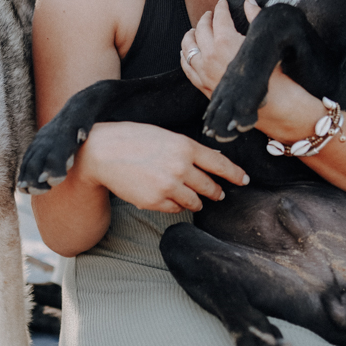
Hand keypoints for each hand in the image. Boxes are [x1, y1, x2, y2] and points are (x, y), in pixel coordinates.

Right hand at [78, 120, 248, 213]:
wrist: (101, 153)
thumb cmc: (132, 139)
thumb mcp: (165, 136)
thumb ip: (187, 149)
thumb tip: (212, 161)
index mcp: (185, 147)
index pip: (220, 164)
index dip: (235, 174)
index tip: (244, 180)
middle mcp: (180, 167)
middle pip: (210, 186)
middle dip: (216, 191)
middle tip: (219, 194)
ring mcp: (168, 186)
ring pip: (195, 201)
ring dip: (197, 202)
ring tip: (196, 200)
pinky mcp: (155, 201)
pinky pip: (175, 209)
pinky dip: (177, 206)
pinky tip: (171, 199)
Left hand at [181, 0, 262, 96]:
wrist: (271, 103)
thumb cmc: (272, 72)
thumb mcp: (263, 41)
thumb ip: (255, 16)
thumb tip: (249, 0)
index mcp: (225, 40)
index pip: (219, 17)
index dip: (221, 8)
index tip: (222, 4)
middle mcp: (210, 54)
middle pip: (201, 29)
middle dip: (206, 18)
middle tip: (210, 15)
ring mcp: (203, 70)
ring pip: (188, 46)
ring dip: (191, 34)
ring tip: (196, 30)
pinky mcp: (202, 84)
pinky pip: (186, 65)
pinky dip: (185, 55)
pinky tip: (188, 51)